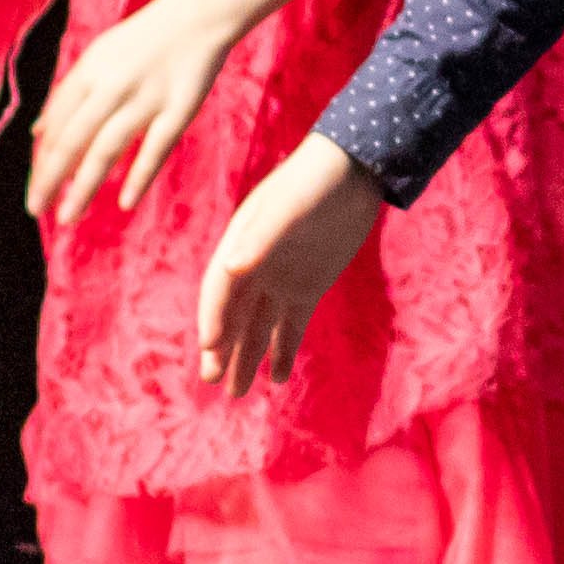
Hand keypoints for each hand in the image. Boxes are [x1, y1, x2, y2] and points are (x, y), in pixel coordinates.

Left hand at [23, 0, 239, 229]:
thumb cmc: (142, 42)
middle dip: (49, 178)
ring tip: (69, 217)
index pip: (56, 124)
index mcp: (88, 72)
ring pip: (107, 149)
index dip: (41, 160)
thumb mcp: (96, 58)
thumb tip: (36, 132)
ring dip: (84, 186)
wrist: (196, 16)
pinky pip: (155, 148)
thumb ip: (67, 95)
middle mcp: (111, 85)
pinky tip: (124, 204)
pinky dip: (139, 176)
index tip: (34, 191)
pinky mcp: (180, 109)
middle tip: (36, 211)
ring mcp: (146, 98)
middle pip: (72, 139)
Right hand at [196, 139, 381, 391]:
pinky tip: (278, 378)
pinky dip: (282, 351)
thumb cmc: (314, 181)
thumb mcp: (289, 206)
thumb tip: (230, 268)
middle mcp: (254, 267)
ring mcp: (280, 280)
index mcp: (240, 245)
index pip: (219, 289)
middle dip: (221, 349)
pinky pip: (290, 327)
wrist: (354, 170)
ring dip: (245, 358)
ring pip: (257, 327)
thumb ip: (261, 237)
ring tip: (235, 393)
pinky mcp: (308, 288)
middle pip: (232, 315)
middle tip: (213, 382)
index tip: (209, 347)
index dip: (213, 317)